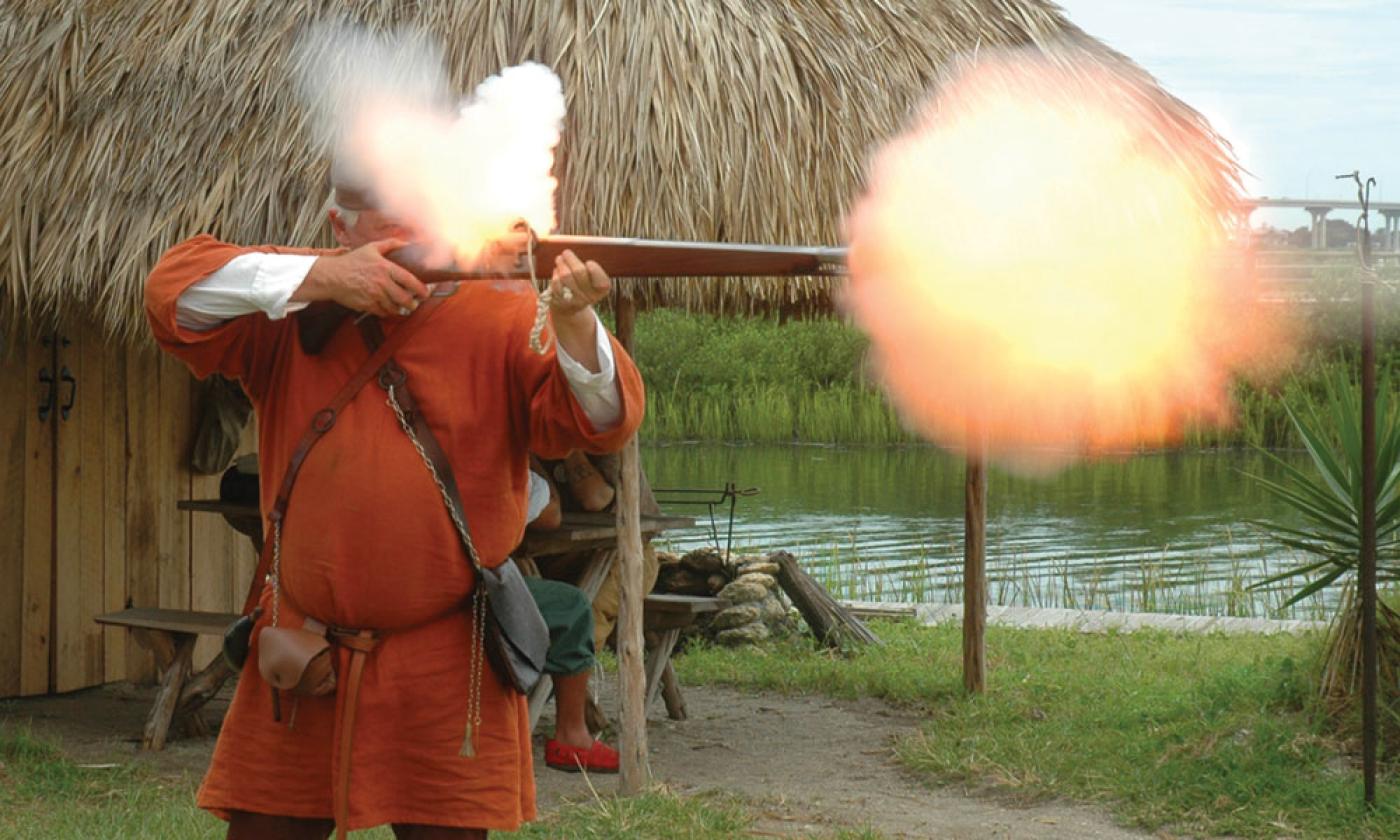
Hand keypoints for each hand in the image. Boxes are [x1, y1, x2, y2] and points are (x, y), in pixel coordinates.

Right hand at [298, 239, 429, 317]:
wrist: (332, 276)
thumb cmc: (351, 261)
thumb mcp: (371, 248)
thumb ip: (390, 244)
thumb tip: (406, 242)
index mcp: (385, 268)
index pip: (410, 281)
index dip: (421, 289)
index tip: (425, 293)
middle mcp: (382, 283)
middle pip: (405, 298)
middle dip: (413, 303)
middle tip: (414, 303)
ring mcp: (374, 296)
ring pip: (395, 308)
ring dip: (400, 309)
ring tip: (402, 306)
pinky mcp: (367, 305)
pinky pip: (383, 312)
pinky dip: (387, 311)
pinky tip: (387, 307)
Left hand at [548, 250, 610, 317]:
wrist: (570, 306)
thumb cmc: (583, 284)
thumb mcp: (592, 277)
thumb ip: (589, 266)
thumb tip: (572, 252)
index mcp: (602, 290)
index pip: (601, 280)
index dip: (594, 269)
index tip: (589, 263)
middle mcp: (590, 297)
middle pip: (579, 272)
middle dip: (571, 259)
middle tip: (566, 252)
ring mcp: (574, 300)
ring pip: (566, 275)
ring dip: (561, 264)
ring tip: (559, 259)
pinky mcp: (561, 301)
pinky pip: (556, 283)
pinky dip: (555, 274)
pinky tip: (557, 271)